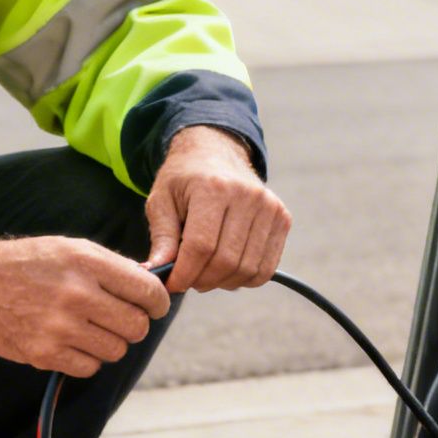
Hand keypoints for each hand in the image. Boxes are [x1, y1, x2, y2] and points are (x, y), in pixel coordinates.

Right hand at [0, 236, 171, 377]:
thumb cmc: (25, 263)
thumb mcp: (69, 248)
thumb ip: (111, 267)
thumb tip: (152, 287)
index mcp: (86, 262)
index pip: (148, 292)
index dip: (157, 303)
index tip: (152, 307)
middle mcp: (76, 294)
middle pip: (136, 327)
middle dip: (134, 325)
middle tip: (118, 319)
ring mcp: (60, 327)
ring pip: (116, 350)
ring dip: (109, 343)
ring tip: (89, 329)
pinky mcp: (44, 354)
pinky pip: (90, 367)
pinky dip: (86, 359)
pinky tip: (71, 342)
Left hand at [144, 126, 291, 293]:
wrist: (216, 152)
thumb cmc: (184, 180)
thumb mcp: (161, 201)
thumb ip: (161, 238)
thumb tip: (155, 274)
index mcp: (213, 188)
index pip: (201, 246)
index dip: (184, 273)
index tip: (171, 284)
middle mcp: (247, 195)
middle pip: (226, 261)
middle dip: (202, 280)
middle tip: (188, 280)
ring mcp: (269, 207)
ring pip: (248, 269)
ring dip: (223, 282)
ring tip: (206, 274)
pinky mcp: (282, 218)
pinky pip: (267, 267)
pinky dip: (245, 279)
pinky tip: (227, 271)